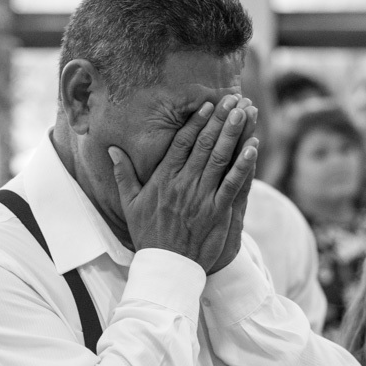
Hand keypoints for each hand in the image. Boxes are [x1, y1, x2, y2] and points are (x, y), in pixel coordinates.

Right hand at [109, 94, 258, 271]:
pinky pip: (233, 184)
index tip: (208, 105)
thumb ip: (123, 174)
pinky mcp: (218, 212)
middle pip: (205, 144)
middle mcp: (183, 184)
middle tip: (233, 99)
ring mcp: (202, 197)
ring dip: (234, 133)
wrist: (166, 266)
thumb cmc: (148, 234)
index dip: (197, 122)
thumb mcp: (130, 204)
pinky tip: (253, 147)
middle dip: (220, 119)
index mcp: (163, 179)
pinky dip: (244, 165)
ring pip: (221, 158)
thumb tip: (112, 150)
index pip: (182, 143)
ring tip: (245, 112)